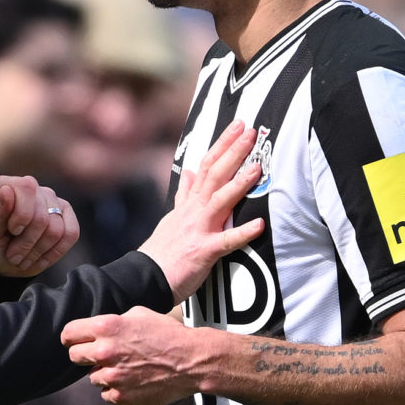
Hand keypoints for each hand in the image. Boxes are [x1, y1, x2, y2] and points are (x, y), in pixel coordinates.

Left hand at [0, 175, 77, 275]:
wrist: (1, 262)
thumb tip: (7, 191)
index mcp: (7, 185)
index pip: (26, 188)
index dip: (21, 215)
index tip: (11, 231)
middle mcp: (33, 188)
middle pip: (42, 216)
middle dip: (27, 242)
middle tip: (13, 255)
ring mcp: (52, 201)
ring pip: (56, 228)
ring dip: (38, 250)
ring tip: (23, 258)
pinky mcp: (66, 216)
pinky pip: (71, 234)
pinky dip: (55, 252)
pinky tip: (40, 259)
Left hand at [63, 306, 205, 404]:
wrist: (190, 360)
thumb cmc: (168, 335)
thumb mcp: (139, 314)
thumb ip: (113, 321)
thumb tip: (98, 328)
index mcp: (106, 327)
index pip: (68, 334)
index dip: (71, 337)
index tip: (75, 340)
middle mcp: (105, 352)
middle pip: (74, 356)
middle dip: (84, 355)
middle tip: (99, 355)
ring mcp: (112, 376)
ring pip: (92, 377)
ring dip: (103, 373)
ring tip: (124, 367)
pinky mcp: (121, 396)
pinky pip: (106, 394)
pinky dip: (115, 389)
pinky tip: (130, 380)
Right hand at [139, 120, 264, 301]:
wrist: (144, 277)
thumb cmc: (162, 251)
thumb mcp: (172, 217)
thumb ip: (184, 194)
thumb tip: (190, 172)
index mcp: (189, 203)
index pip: (207, 165)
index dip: (223, 144)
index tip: (238, 127)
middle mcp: (194, 211)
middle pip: (215, 174)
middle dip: (233, 151)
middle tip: (251, 130)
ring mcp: (199, 229)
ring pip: (220, 200)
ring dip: (239, 183)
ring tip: (258, 168)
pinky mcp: (204, 251)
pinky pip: (226, 241)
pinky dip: (243, 233)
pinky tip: (260, 225)